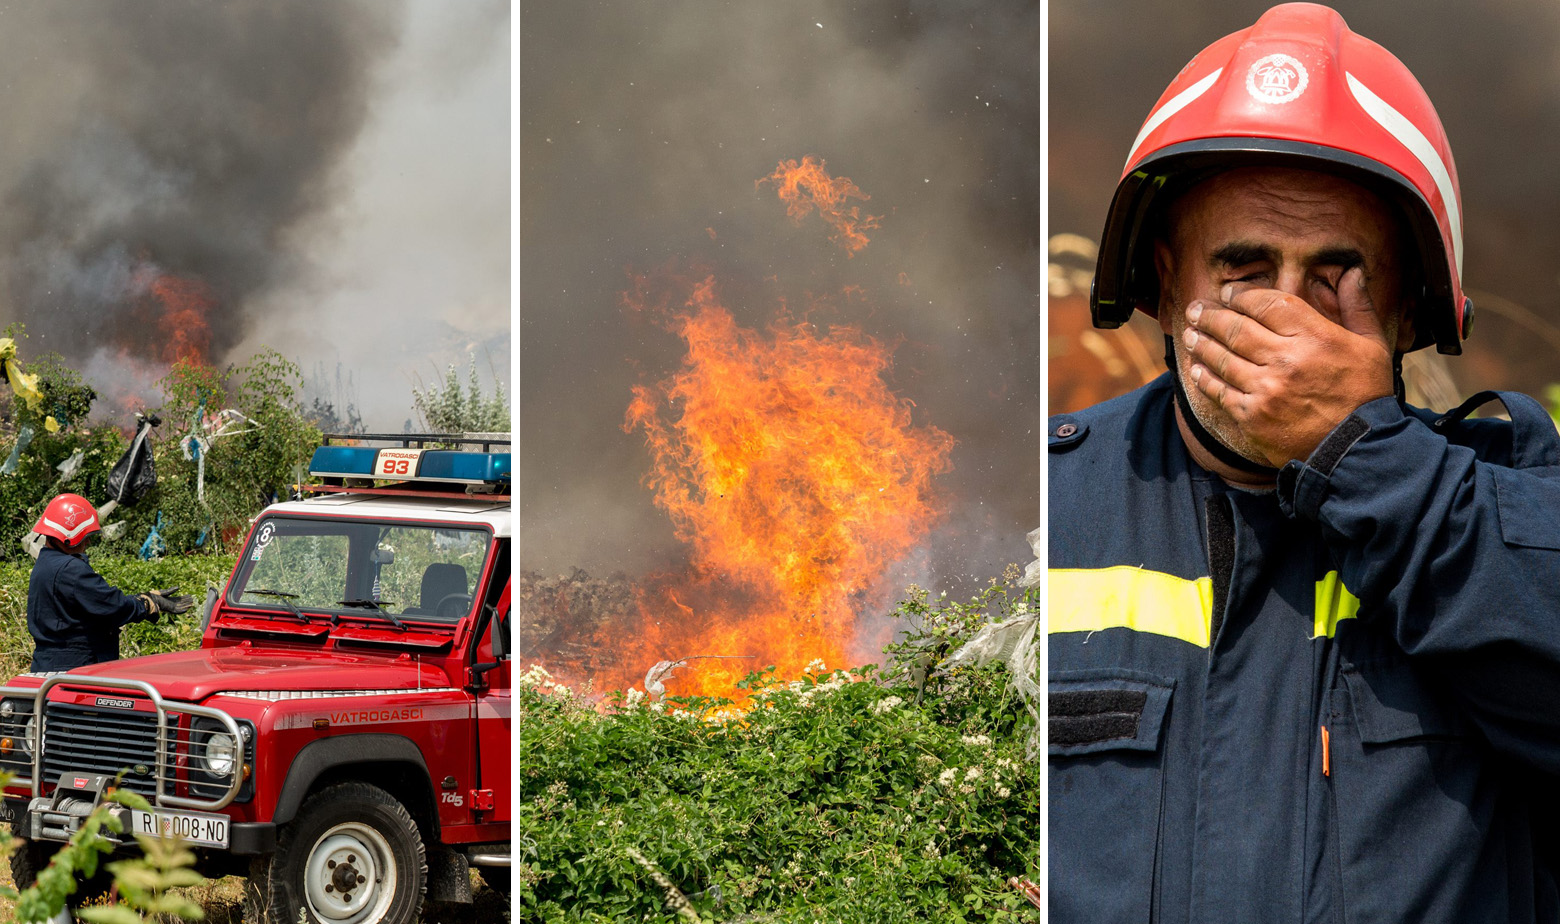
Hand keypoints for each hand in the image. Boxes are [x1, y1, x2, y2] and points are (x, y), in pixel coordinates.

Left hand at [139, 586, 195, 618]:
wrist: (148, 601)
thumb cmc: (153, 596)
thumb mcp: (164, 592)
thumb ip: (171, 590)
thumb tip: (178, 587)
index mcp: (168, 600)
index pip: (178, 599)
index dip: (184, 598)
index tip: (189, 596)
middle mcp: (170, 604)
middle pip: (180, 603)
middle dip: (186, 601)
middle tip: (193, 599)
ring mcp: (169, 607)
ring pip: (180, 607)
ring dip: (186, 605)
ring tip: (192, 603)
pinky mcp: (169, 610)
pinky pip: (177, 611)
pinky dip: (183, 610)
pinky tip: (188, 608)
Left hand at [1181, 266, 1396, 465]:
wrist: (1358, 449)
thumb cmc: (1365, 394)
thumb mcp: (1372, 346)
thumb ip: (1357, 307)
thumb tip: (1351, 273)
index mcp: (1316, 337)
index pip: (1268, 304)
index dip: (1242, 295)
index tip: (1228, 292)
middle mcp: (1287, 360)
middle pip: (1237, 329)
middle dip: (1211, 316)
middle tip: (1196, 309)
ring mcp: (1267, 389)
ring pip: (1223, 358)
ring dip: (1202, 343)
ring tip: (1191, 334)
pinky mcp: (1253, 416)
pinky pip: (1221, 391)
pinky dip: (1205, 378)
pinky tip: (1196, 369)